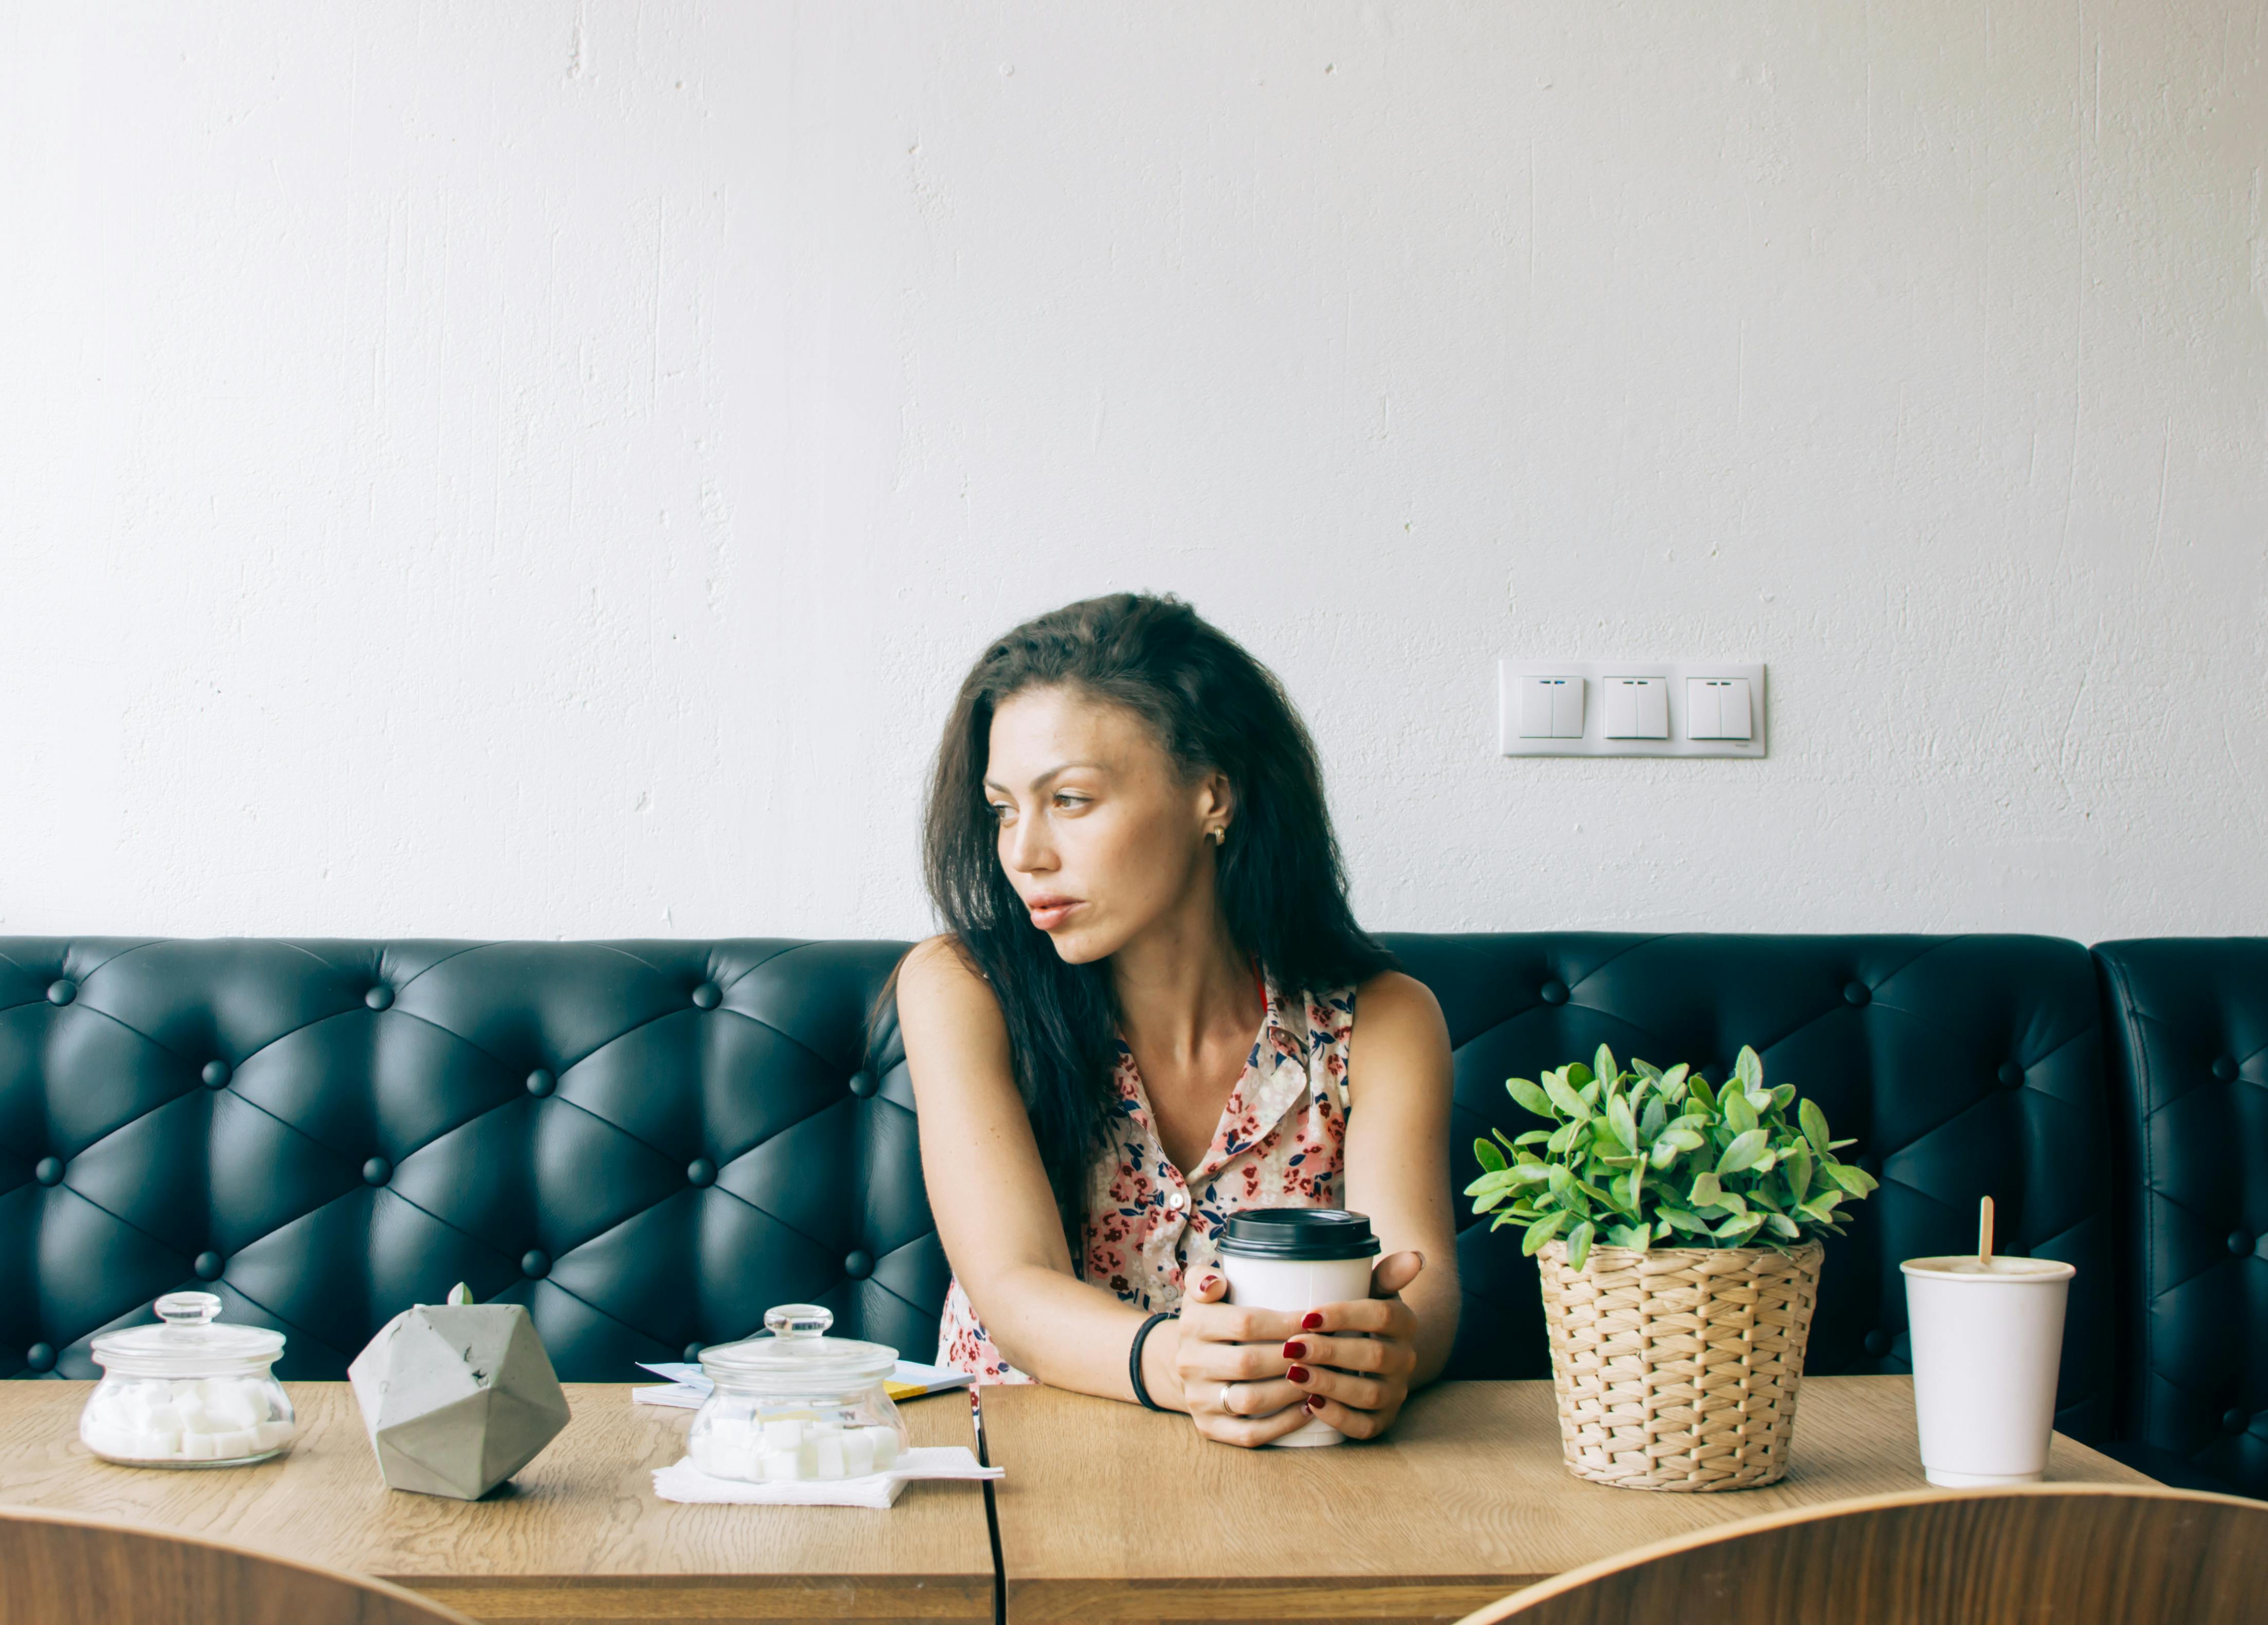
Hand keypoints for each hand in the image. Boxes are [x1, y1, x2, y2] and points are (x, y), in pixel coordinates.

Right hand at [1166, 1271, 1313, 1447]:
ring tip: (1321, 1378)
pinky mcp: (1208, 1427)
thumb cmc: (1214, 1319)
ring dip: (1291, 1391)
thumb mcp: (1202, 1291)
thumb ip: (1205, 1277)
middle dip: (1293, 1357)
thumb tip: (1215, 1282)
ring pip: (1250, 1401)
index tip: (1315, 1321)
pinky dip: (1282, 1425)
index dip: (1285, 1323)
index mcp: (1191, 1324)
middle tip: (1324, 1351)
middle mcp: (1189, 1364)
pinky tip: (1308, 1409)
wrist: (1190, 1362)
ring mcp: (1197, 1399)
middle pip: (1248, 1363)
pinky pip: (1249, 1433)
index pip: (1244, 1323)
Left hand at [1278, 1250, 1424, 1439]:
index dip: (1345, 1315)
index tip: (1308, 1315)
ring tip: (1295, 1374)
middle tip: (1292, 1346)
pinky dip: (1339, 1418)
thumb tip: (1416, 1257)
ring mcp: (1396, 1393)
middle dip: (1330, 1352)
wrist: (1374, 1353)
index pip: (1382, 1315)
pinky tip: (1311, 1404)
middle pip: (1373, 1356)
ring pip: (1369, 1394)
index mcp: (1404, 1323)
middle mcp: (1405, 1359)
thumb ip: (1386, 1274)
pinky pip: (1366, 1426)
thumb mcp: (1372, 1291)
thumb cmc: (1360, 1316)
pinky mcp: (1382, 1420)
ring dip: (1330, 1384)